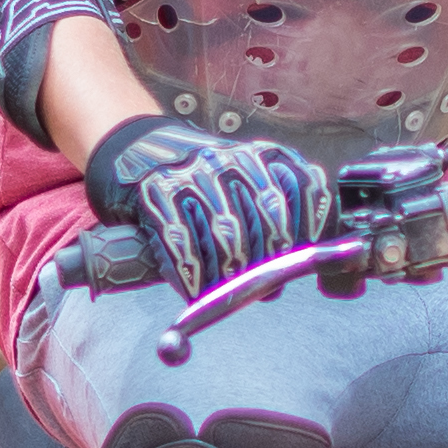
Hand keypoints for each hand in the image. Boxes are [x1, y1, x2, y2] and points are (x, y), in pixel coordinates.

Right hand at [83, 115, 337, 296]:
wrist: (138, 152)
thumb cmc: (203, 183)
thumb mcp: (248, 181)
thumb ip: (279, 214)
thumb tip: (301, 271)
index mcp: (264, 155)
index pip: (305, 189)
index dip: (309, 233)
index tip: (302, 263)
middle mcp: (232, 160)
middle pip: (268, 220)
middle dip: (269, 264)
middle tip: (264, 289)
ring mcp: (193, 174)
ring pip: (226, 235)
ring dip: (230, 276)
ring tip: (226, 295)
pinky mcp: (157, 192)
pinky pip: (181, 241)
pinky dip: (190, 274)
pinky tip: (193, 290)